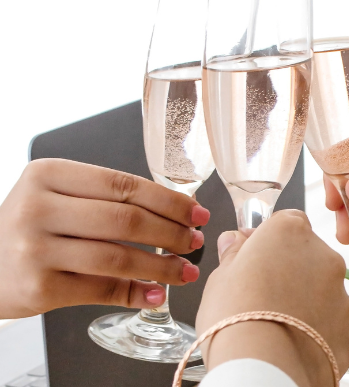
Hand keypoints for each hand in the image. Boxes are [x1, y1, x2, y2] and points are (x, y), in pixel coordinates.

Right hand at [0, 159, 209, 318]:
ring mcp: (36, 249)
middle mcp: (38, 208)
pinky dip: (135, 293)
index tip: (197, 213)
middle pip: (125, 220)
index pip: (124, 185)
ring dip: (161, 267)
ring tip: (186, 271)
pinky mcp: (38, 287)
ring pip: (118, 257)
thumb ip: (106, 197)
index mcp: (48, 174)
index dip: (168, 201)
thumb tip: (178, 210)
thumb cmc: (31, 227)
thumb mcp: (56, 196)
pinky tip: (156, 293)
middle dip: (171, 233)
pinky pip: (101, 289)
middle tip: (196, 242)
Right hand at [196, 210, 348, 386]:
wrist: (264, 367)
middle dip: (290, 269)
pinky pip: (332, 324)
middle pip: (309, 255)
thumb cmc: (236, 318)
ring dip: (306, 300)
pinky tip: (294, 344)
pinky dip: (317, 331)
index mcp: (290, 233)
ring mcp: (341, 294)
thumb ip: (233, 255)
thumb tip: (234, 242)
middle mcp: (324, 257)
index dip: (269, 239)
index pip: (287, 221)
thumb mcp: (219, 279)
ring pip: (324, 290)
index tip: (254, 255)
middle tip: (262, 294)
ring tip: (276, 324)